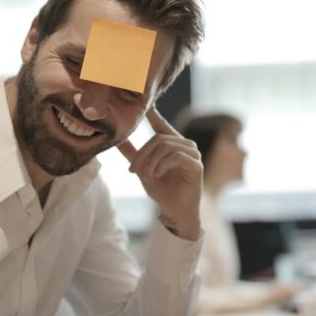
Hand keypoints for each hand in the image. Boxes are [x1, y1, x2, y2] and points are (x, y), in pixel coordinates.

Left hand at [117, 107, 202, 240]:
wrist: (174, 211)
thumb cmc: (162, 190)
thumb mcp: (143, 170)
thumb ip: (133, 154)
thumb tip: (118, 140)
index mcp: (172, 145)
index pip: (162, 125)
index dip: (153, 114)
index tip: (145, 105)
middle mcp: (185, 145)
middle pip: (159, 138)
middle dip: (143, 154)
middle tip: (133, 169)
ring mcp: (193, 154)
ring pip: (166, 146)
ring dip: (151, 161)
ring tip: (147, 175)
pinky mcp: (197, 165)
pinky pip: (176, 156)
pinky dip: (162, 165)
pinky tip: (157, 175)